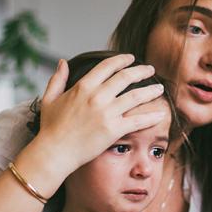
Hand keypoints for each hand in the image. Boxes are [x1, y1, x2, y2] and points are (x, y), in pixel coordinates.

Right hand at [27, 54, 166, 176]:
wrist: (55, 152)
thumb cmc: (50, 128)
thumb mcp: (49, 99)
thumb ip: (57, 79)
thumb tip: (62, 62)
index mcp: (83, 86)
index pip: (107, 66)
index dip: (122, 60)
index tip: (131, 58)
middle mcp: (97, 96)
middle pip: (126, 77)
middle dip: (141, 71)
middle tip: (150, 69)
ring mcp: (107, 113)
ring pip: (136, 96)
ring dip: (150, 90)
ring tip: (160, 88)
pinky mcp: (114, 130)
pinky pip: (138, 121)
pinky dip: (151, 116)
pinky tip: (161, 113)